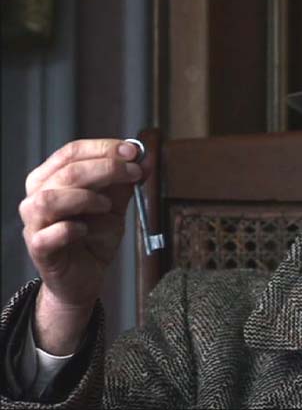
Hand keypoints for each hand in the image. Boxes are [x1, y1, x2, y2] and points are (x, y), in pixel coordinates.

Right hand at [18, 139, 147, 353]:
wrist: (85, 277)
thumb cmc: (93, 237)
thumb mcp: (114, 205)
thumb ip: (125, 183)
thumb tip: (144, 158)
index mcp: (51, 179)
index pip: (71, 152)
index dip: (103, 148)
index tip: (133, 151)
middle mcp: (37, 197)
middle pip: (67, 171)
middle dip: (106, 168)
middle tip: (134, 173)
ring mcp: (34, 224)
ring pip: (50, 199)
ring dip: (85, 197)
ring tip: (106, 206)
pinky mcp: (39, 250)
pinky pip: (49, 234)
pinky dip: (71, 229)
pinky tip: (86, 230)